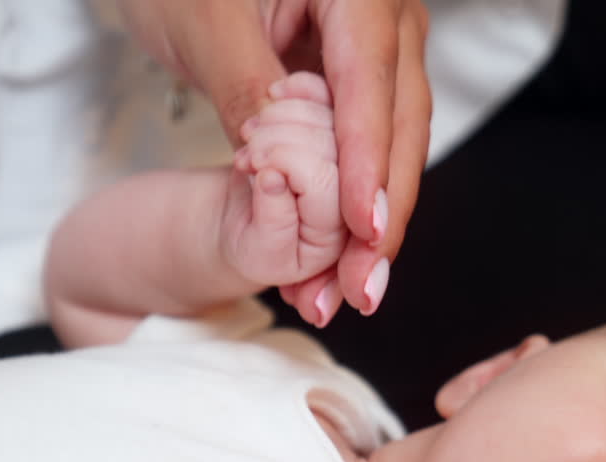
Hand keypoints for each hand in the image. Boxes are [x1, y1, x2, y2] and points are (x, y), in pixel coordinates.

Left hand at [118, 0, 431, 317]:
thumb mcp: (206, 25)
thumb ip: (246, 91)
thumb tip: (279, 170)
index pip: (370, 85)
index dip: (368, 164)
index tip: (362, 230)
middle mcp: (388, 19)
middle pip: (399, 127)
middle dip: (381, 216)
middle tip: (359, 288)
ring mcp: (382, 53)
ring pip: (393, 147)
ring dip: (372, 224)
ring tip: (346, 290)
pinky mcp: (363, 85)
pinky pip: (370, 148)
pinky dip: (354, 203)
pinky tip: (340, 257)